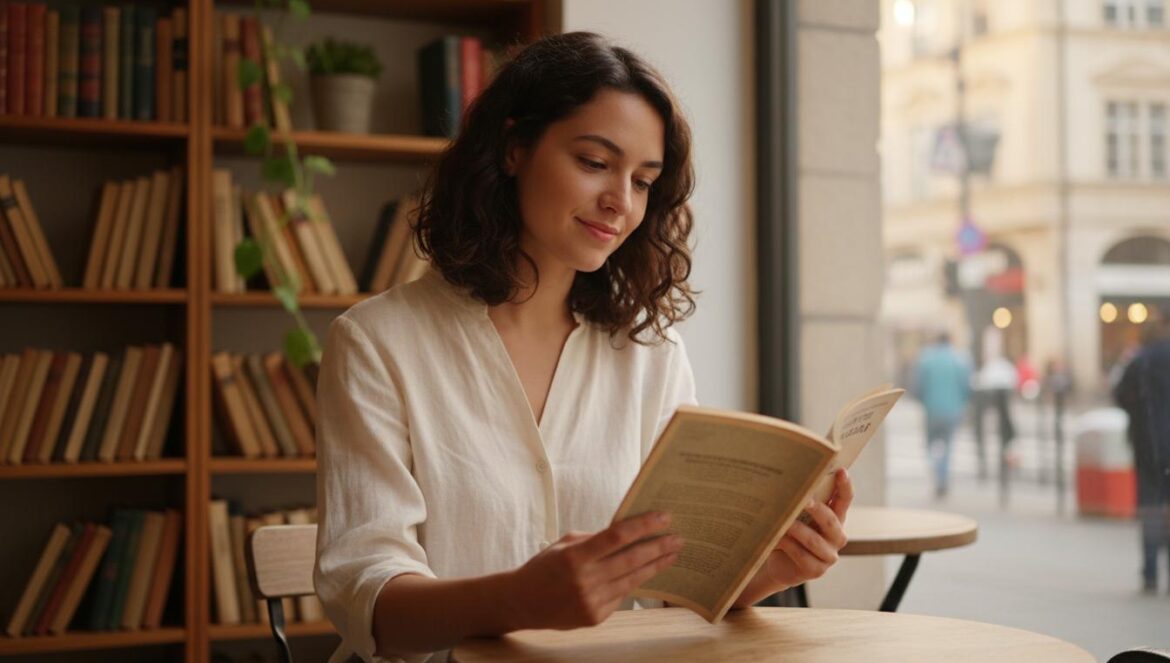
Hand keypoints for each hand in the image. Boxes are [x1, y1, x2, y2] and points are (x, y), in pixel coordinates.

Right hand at [503, 512, 682, 629]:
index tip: (664, 517)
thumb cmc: (544, 567)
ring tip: (671, 554)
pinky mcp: (595, 617)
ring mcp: (591, 601)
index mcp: (574, 556)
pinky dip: (633, 582)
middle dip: (659, 547)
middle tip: (678, 538)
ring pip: (632, 580)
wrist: (520, 603)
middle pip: (631, 560)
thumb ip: (594, 540)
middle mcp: (584, 580)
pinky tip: (647, 572)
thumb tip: (628, 533)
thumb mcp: (564, 545)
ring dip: (655, 566)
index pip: (617, 536)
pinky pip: (621, 596)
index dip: (643, 526)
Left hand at [737, 469, 852, 603]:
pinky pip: (801, 555)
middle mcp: (836, 537)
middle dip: (818, 509)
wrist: (779, 564)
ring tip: (783, 520)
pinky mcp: (816, 570)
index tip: (842, 470)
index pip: (844, 501)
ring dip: (797, 529)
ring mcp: (828, 556)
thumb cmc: (788, 534)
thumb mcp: (796, 517)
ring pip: (814, 540)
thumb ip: (799, 503)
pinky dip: (786, 544)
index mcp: (835, 519)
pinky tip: (775, 537)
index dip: (845, 486)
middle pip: (831, 521)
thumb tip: (787, 477)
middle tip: (804, 499)